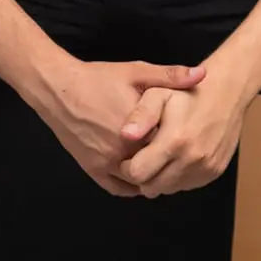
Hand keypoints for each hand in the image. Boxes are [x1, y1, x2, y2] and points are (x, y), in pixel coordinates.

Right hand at [36, 58, 205, 196]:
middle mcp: (124, 152)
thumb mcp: (136, 72)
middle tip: (178, 153)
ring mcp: (107, 164)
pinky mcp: (93, 170)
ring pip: (140, 181)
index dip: (181, 140)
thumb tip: (202, 74)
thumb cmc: (98, 79)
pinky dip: (132, 185)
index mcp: (140, 129)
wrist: (58, 88)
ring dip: (151, 175)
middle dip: (168, 160)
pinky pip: (118, 188)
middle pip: (158, 165)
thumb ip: (170, 76)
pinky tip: (141, 175)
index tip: (187, 133)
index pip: (173, 144)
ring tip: (161, 164)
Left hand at [118, 73, 248, 196]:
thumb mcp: (158, 94)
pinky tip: (177, 157)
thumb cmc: (187, 93)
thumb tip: (125, 135)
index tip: (129, 156)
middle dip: (142, 175)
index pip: (137, 174)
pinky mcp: (214, 172)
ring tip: (161, 155)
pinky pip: (186, 186)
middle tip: (143, 156)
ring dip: (159, 178)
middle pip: (151, 187)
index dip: (127, 167)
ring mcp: (205, 168)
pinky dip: (177, 177)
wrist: (226, 94)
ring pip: (168, 190)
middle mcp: (192, 159)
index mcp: (174, 141)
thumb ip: (140, 115)